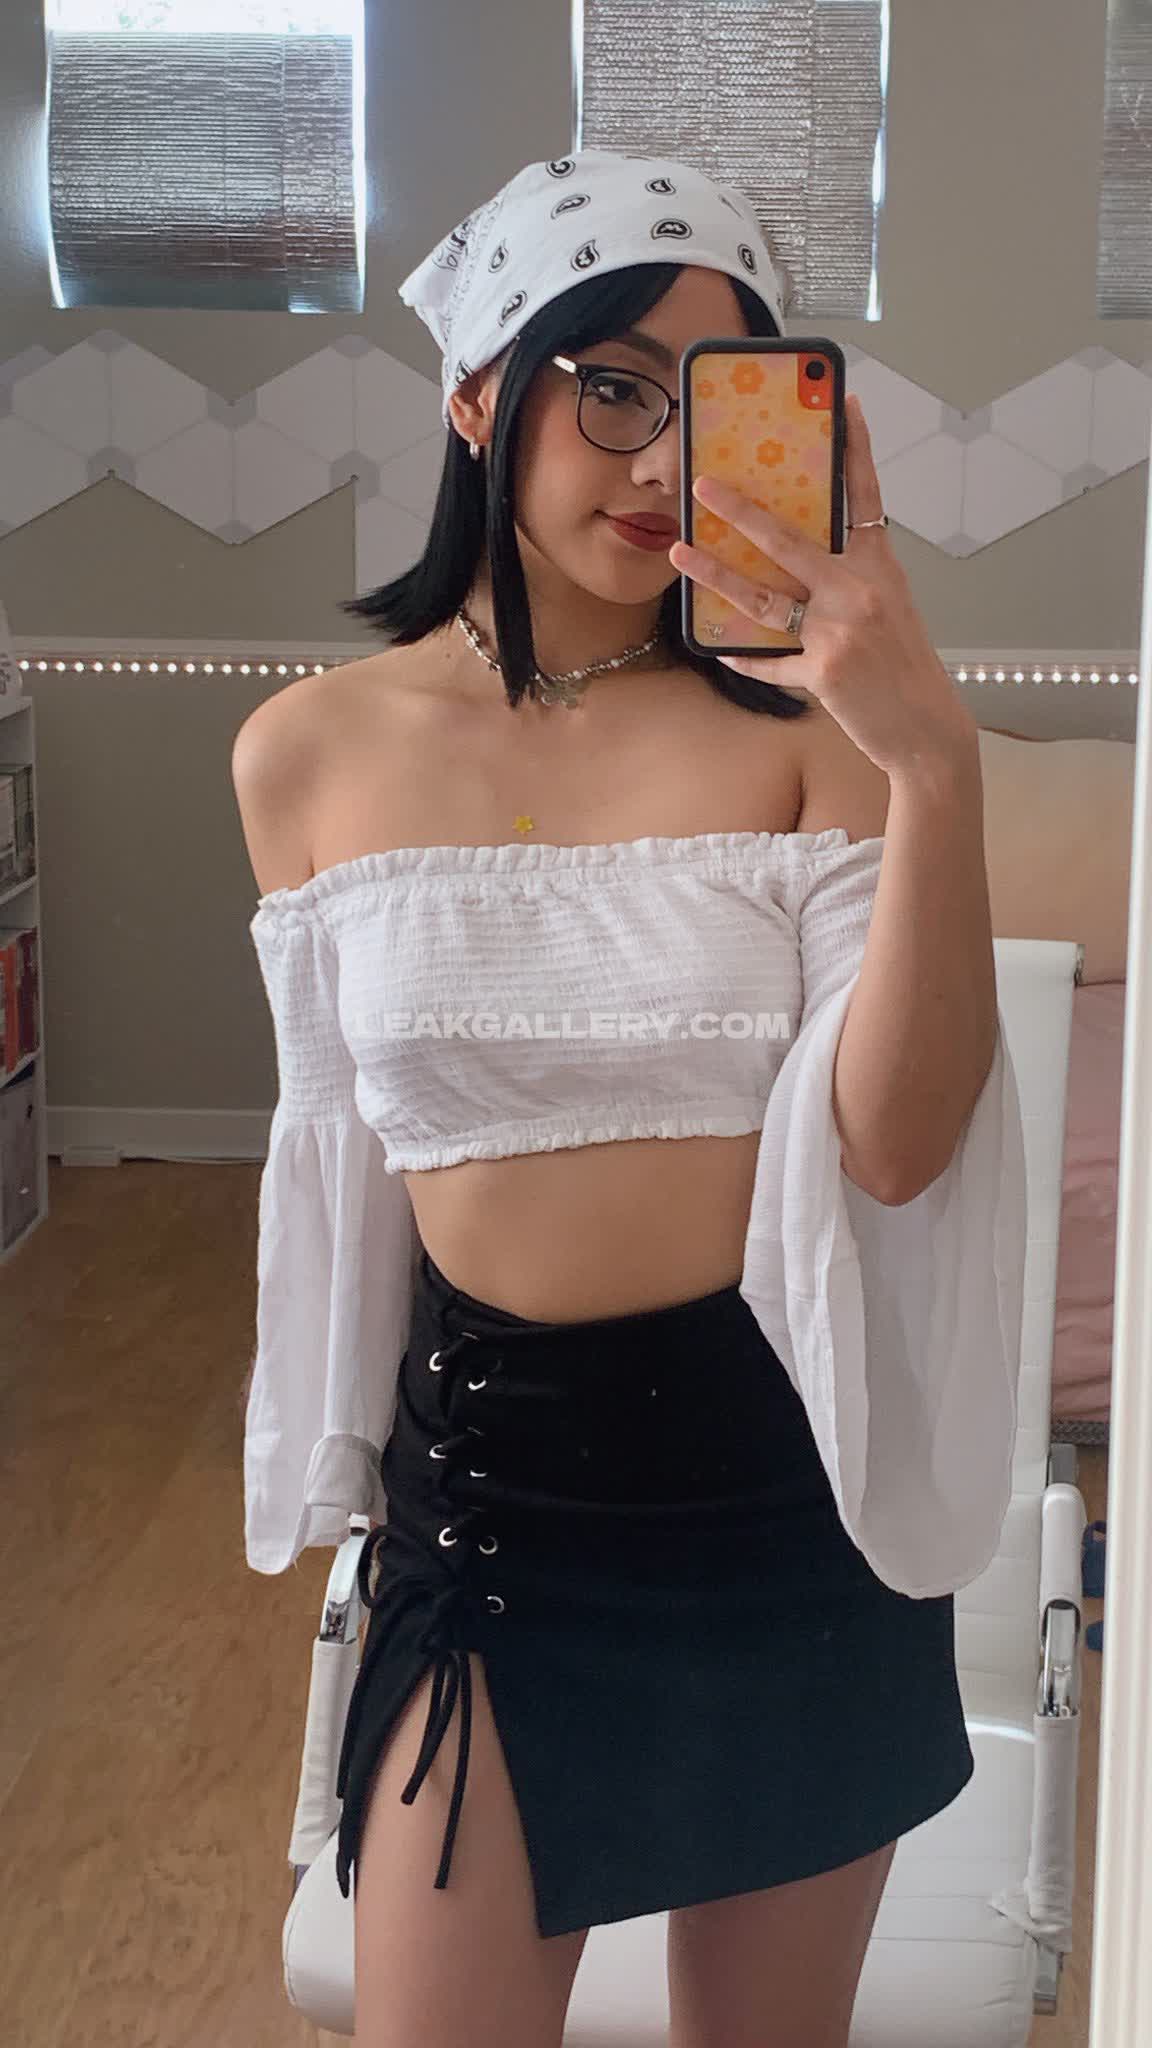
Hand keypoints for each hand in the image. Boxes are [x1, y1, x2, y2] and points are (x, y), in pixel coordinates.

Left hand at [668, 394, 976, 778]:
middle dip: (742, 509)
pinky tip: (719, 651)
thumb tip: (800, 561)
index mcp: (881, 568)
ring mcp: (840, 632)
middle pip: (790, 540)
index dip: (857, 448)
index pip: (867, 496)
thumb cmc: (905, 667)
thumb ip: (850, 580)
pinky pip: (771, 661)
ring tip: (681, 551)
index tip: (846, 403)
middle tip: (704, 484)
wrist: (926, 730)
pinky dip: (745, 658)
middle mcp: (860, 592)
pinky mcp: (823, 672)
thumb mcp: (890, 610)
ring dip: (716, 574)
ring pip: (764, 597)